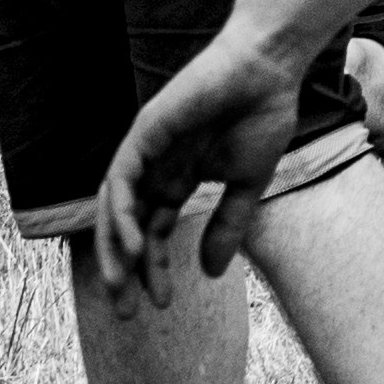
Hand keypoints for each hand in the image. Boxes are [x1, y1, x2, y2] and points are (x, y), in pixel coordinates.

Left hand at [97, 29, 309, 294]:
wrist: (268, 71)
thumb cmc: (262, 117)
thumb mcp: (247, 186)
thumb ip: (227, 226)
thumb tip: (210, 273)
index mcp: (178, 179)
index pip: (155, 231)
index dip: (154, 268)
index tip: (162, 303)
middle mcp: (155, 167)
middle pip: (128, 225)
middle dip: (125, 269)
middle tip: (128, 312)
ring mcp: (146, 149)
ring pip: (116, 206)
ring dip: (115, 248)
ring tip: (122, 285)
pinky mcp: (144, 131)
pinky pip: (121, 178)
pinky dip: (121, 211)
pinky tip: (131, 242)